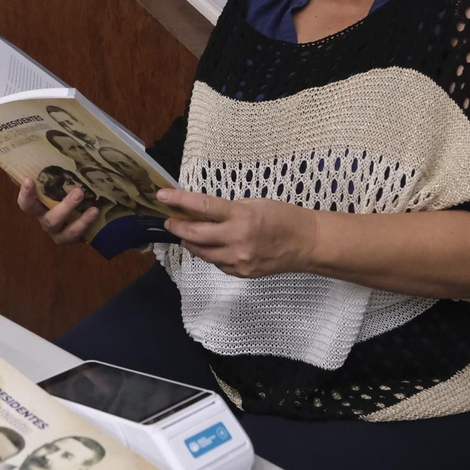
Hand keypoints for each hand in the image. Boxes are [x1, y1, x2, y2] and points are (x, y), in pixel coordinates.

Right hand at [17, 176, 98, 244]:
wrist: (83, 214)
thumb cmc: (63, 191)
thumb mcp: (55, 181)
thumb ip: (45, 169)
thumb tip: (34, 146)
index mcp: (38, 207)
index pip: (26, 203)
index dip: (26, 193)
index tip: (28, 179)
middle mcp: (46, 220)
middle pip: (49, 218)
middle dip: (63, 207)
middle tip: (79, 191)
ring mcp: (60, 232)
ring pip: (66, 230)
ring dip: (78, 218)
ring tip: (92, 207)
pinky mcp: (74, 238)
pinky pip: (80, 234)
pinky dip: (87, 224)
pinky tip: (96, 211)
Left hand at [157, 189, 317, 278]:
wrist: (307, 244)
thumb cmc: (284, 218)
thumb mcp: (255, 203)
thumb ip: (228, 209)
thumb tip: (202, 210)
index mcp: (242, 217)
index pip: (202, 207)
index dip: (179, 200)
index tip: (162, 196)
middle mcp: (237, 240)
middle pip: (195, 234)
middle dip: (178, 226)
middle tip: (170, 220)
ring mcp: (239, 260)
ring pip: (202, 252)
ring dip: (190, 241)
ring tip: (185, 233)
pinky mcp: (241, 273)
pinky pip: (216, 263)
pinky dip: (208, 253)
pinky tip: (208, 246)